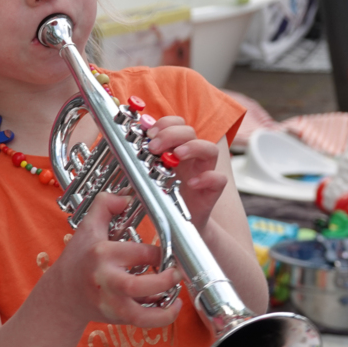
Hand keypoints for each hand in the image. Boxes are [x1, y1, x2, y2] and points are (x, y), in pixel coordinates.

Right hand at [50, 193, 182, 327]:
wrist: (63, 295)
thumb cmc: (79, 260)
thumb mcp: (87, 228)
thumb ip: (104, 205)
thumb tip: (126, 197)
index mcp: (101, 254)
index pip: (138, 252)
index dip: (159, 252)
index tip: (168, 251)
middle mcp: (105, 280)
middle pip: (135, 286)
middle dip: (163, 281)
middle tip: (176, 273)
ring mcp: (109, 302)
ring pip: (138, 315)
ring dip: (164, 311)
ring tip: (177, 299)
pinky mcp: (114, 317)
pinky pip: (140, 321)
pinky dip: (158, 318)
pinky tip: (169, 307)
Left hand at [146, 117, 224, 232]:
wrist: (176, 223)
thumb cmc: (163, 195)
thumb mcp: (150, 174)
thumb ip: (144, 158)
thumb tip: (128, 140)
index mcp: (175, 147)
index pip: (177, 124)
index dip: (165, 123)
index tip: (149, 133)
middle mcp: (192, 156)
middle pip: (190, 132)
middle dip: (171, 134)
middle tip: (154, 147)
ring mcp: (204, 171)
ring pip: (210, 149)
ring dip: (193, 147)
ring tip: (177, 155)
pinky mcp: (212, 190)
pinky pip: (219, 179)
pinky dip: (207, 178)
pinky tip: (191, 184)